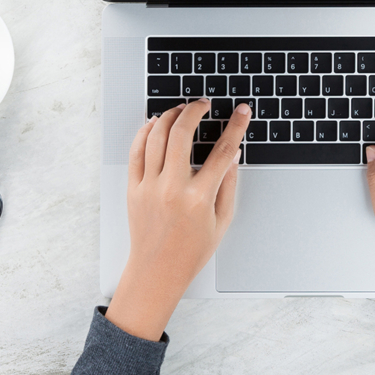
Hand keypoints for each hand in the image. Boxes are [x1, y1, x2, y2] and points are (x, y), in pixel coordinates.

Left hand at [106, 100, 251, 340]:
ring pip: (156, 136)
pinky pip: (136, 151)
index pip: (222, 151)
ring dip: (170, 116)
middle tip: (204, 104)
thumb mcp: (221, 221)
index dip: (236, 127)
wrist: (157, 270)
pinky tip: (155, 123)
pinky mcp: (133, 188)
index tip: (242, 112)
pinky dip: (145, 132)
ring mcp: (149, 186)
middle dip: (195, 110)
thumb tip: (232, 154)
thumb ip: (228, 185)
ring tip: (181, 110)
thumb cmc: (191, 251)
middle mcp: (172, 188)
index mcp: (199, 198)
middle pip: (183, 133)